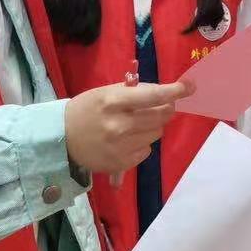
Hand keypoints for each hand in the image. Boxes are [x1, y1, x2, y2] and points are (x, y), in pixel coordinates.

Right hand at [63, 79, 193, 173]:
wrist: (61, 139)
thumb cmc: (86, 110)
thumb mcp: (105, 92)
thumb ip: (134, 92)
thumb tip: (164, 94)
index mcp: (113, 101)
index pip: (152, 96)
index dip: (174, 90)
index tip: (189, 86)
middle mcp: (119, 125)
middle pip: (161, 116)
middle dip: (166, 108)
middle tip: (162, 105)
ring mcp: (121, 146)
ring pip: (156, 133)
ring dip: (152, 126)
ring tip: (134, 124)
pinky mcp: (121, 163)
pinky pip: (147, 151)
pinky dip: (142, 144)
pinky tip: (126, 140)